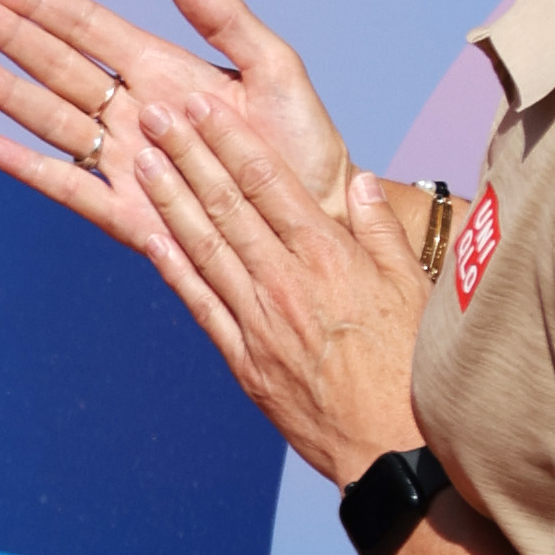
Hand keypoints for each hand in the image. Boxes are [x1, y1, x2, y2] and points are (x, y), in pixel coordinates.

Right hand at [0, 0, 357, 251]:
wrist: (320, 220)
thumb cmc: (303, 146)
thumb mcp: (276, 69)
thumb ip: (228, 20)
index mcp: (163, 69)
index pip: (86, 26)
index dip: (38, 1)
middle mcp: (133, 111)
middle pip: (54, 65)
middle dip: (4, 35)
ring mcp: (126, 161)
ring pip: (50, 118)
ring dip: (2, 90)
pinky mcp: (130, 213)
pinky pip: (70, 187)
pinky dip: (30, 168)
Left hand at [118, 90, 428, 487]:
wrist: (391, 449)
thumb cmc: (413, 367)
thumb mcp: (413, 288)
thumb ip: (381, 231)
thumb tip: (359, 184)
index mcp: (330, 258)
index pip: (270, 183)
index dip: (230, 139)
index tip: (202, 106)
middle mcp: (286, 282)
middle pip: (227, 205)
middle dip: (188, 155)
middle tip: (155, 114)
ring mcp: (258, 321)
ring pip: (204, 247)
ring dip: (169, 200)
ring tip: (141, 160)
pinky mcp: (243, 360)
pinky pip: (200, 305)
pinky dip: (172, 269)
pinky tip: (148, 237)